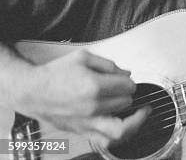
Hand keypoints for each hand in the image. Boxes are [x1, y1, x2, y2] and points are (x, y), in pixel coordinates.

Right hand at [16, 50, 149, 146]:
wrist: (32, 91)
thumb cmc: (54, 74)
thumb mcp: (83, 57)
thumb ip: (109, 65)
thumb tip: (125, 74)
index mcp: (93, 86)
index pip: (127, 86)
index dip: (130, 82)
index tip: (127, 80)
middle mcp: (92, 106)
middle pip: (126, 103)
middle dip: (129, 95)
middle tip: (126, 91)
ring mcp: (87, 122)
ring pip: (121, 128)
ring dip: (133, 118)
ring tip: (140, 114)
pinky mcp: (81, 131)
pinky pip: (106, 141)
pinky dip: (120, 136)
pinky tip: (126, 128)